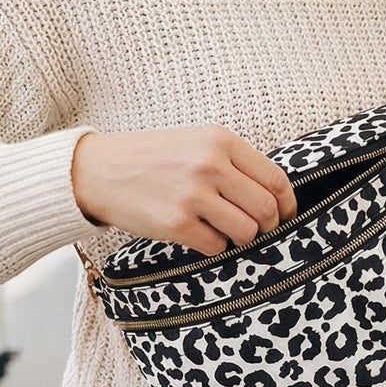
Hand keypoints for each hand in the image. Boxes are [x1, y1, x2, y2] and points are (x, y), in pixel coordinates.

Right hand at [71, 127, 296, 254]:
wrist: (98, 170)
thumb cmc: (151, 158)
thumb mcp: (195, 142)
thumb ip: (233, 162)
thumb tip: (274, 196)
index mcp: (221, 140)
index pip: (275, 179)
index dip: (287, 204)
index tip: (285, 215)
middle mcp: (211, 164)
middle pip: (266, 209)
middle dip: (267, 225)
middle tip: (257, 230)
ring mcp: (194, 195)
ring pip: (246, 231)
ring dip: (239, 237)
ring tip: (222, 230)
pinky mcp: (177, 223)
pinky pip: (216, 246)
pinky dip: (212, 246)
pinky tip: (197, 234)